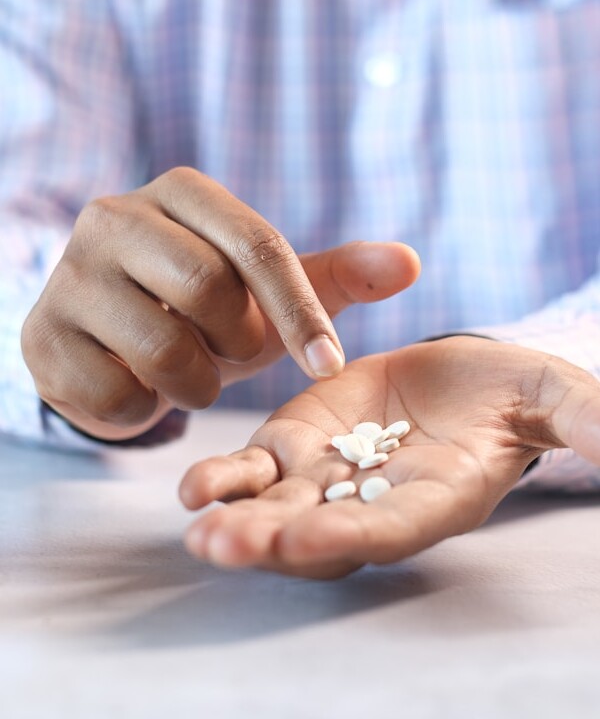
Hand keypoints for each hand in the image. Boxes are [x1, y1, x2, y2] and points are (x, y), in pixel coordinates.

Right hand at [21, 167, 419, 439]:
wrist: (114, 338)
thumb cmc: (205, 309)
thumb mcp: (271, 291)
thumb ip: (338, 276)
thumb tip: (411, 262)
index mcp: (180, 192)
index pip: (257, 245)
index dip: (301, 312)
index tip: (330, 367)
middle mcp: (115, 216)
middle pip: (208, 292)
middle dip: (238, 344)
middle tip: (228, 352)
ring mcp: (68, 275)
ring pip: (163, 349)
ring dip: (196, 383)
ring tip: (187, 370)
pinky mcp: (42, 338)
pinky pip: (117, 394)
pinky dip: (147, 410)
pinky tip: (139, 387)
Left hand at [180, 336, 599, 578]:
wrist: (461, 377)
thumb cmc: (513, 392)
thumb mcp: (551, 396)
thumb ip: (584, 423)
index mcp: (434, 496)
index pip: (392, 528)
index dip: (353, 535)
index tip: (310, 539)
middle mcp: (374, 500)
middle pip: (320, 533)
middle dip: (275, 543)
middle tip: (226, 545)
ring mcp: (330, 474)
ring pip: (277, 508)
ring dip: (238, 520)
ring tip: (199, 528)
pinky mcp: (299, 442)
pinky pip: (256, 469)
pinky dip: (226, 479)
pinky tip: (192, 487)